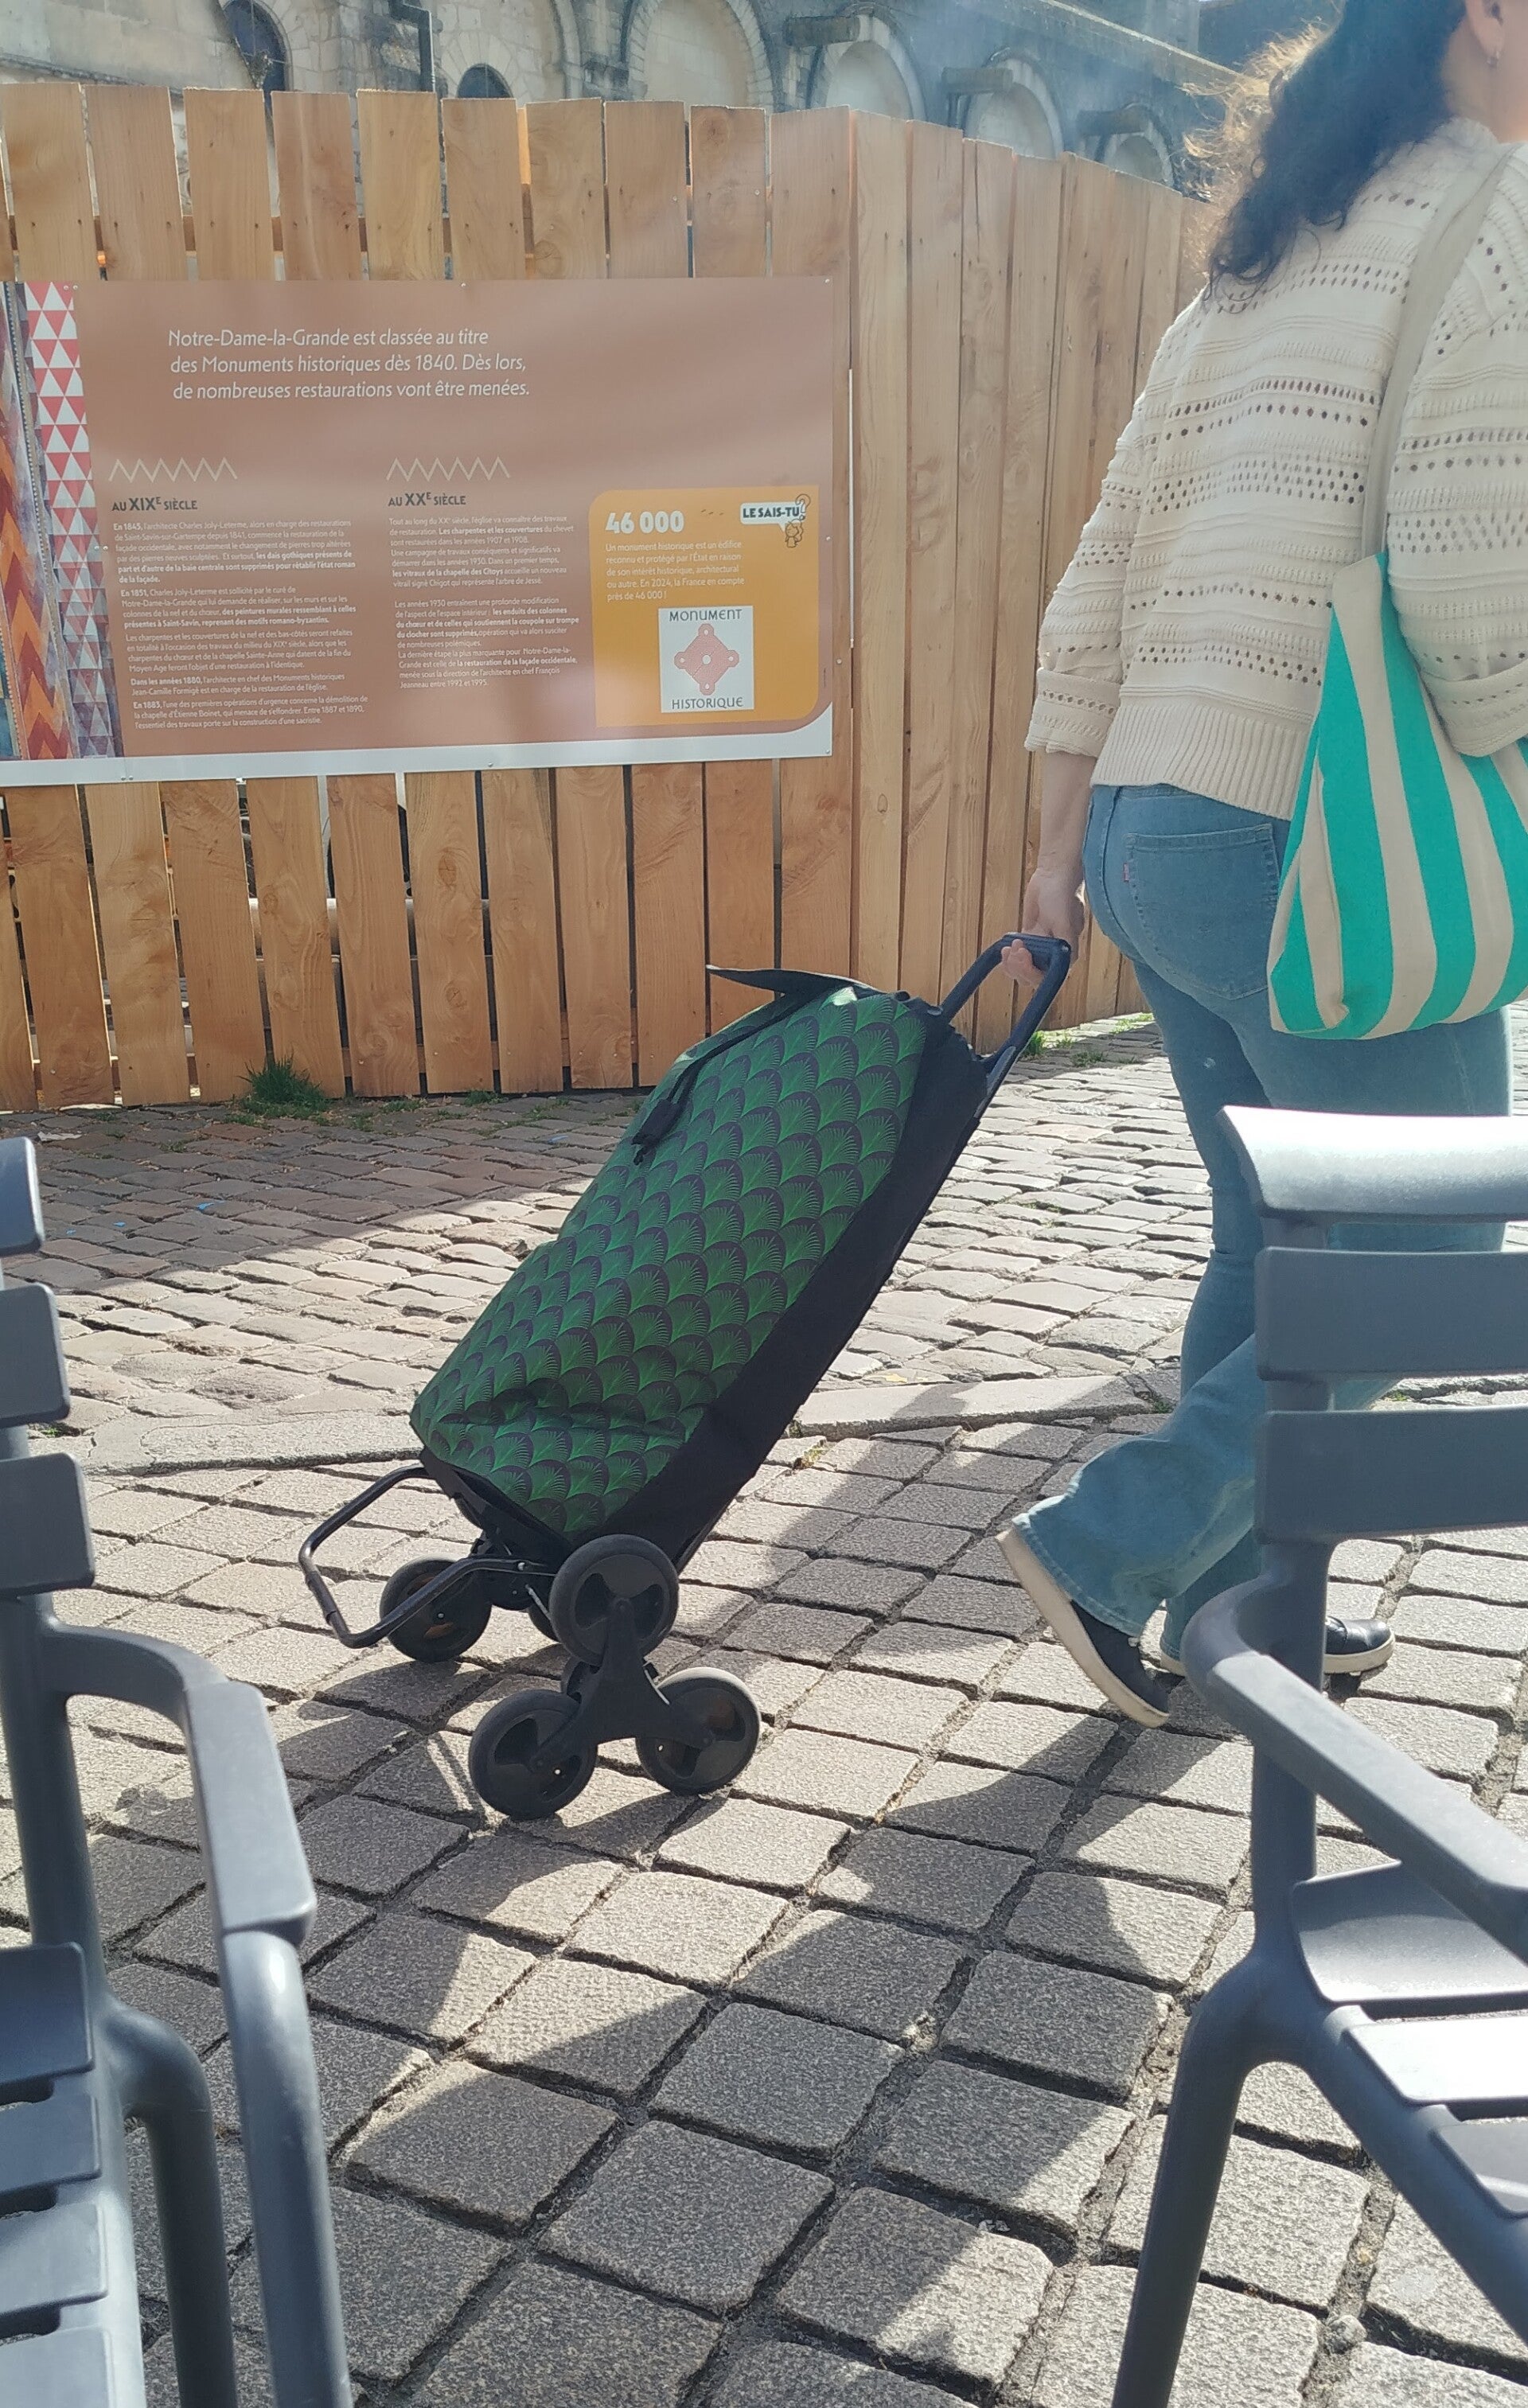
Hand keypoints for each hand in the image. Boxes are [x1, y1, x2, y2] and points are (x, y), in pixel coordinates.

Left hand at [1001, 869, 1085, 988]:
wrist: (1053, 875)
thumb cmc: (1063, 895)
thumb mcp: (1064, 921)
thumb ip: (1065, 943)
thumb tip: (1065, 963)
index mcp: (1066, 953)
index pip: (1047, 976)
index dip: (1032, 972)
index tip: (1023, 956)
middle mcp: (1054, 953)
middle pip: (1033, 975)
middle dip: (1019, 967)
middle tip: (1012, 951)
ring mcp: (1041, 945)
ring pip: (1023, 967)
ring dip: (1012, 963)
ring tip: (1007, 948)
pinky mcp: (1030, 936)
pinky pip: (1017, 954)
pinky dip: (1009, 955)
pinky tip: (1005, 946)